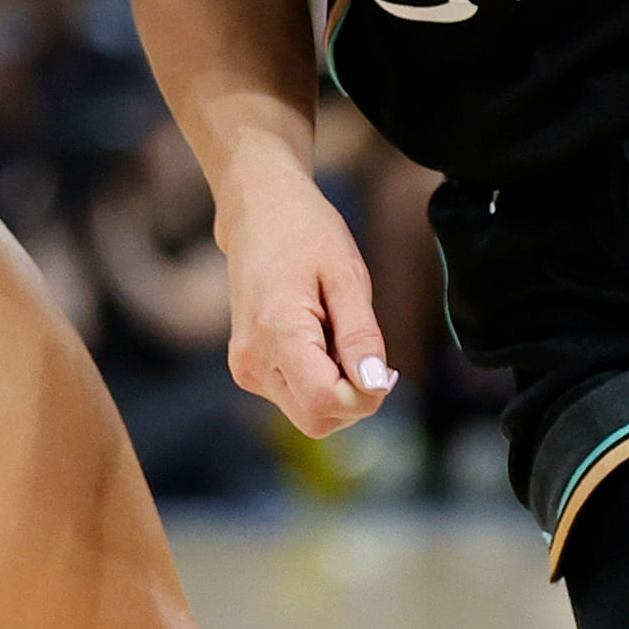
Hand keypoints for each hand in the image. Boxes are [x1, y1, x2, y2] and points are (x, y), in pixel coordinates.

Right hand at [219, 165, 394, 437]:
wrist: (257, 210)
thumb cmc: (305, 233)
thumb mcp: (346, 275)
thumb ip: (361, 336)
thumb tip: (375, 386)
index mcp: (276, 333)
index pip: (326, 403)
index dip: (365, 395)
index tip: (382, 365)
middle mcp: (252, 361)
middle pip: (317, 419)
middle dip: (352, 397)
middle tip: (362, 347)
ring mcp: (245, 367)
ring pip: (308, 413)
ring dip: (336, 388)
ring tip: (334, 331)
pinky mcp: (247, 368)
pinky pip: (296, 397)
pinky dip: (319, 379)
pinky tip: (318, 337)